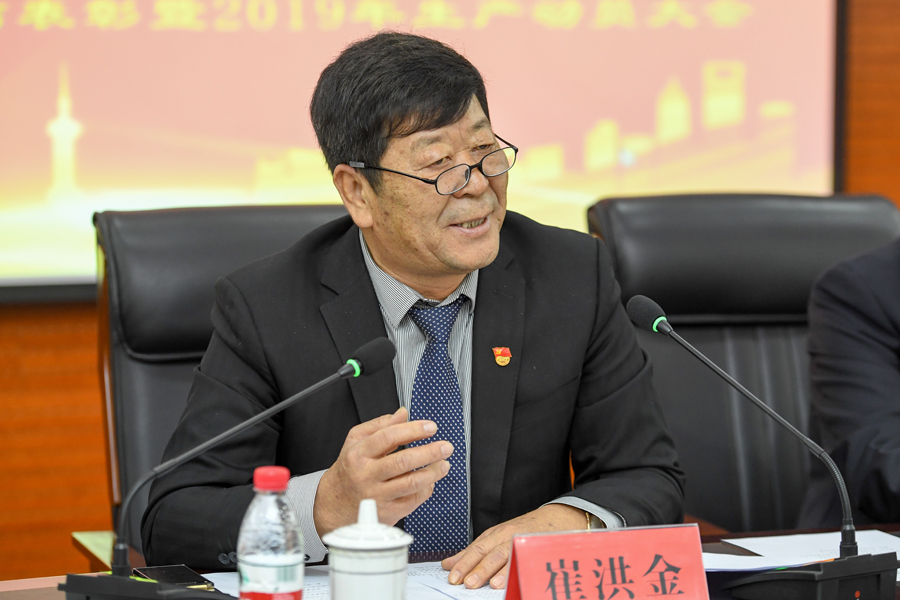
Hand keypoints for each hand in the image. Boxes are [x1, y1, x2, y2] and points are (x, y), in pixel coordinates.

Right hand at [313, 406, 452, 535]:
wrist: (334, 505)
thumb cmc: (349, 470)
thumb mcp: (355, 442)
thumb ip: (380, 425)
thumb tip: (403, 413)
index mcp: (359, 454)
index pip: (388, 437)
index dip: (413, 430)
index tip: (430, 427)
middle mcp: (367, 475)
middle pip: (403, 461)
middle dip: (429, 452)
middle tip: (446, 447)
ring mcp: (377, 496)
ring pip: (411, 483)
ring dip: (433, 472)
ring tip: (444, 464)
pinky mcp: (386, 513)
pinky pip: (412, 500)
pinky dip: (426, 489)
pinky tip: (431, 481)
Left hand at [441, 504, 585, 588]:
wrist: (559, 517)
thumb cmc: (525, 530)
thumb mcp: (497, 537)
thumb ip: (474, 551)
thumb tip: (448, 564)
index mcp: (495, 535)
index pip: (476, 548)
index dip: (463, 562)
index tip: (451, 575)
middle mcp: (506, 536)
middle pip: (486, 552)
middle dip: (472, 568)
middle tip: (461, 582)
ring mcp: (521, 541)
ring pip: (502, 556)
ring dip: (488, 571)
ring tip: (477, 583)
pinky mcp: (535, 548)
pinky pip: (522, 560)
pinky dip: (511, 571)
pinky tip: (504, 582)